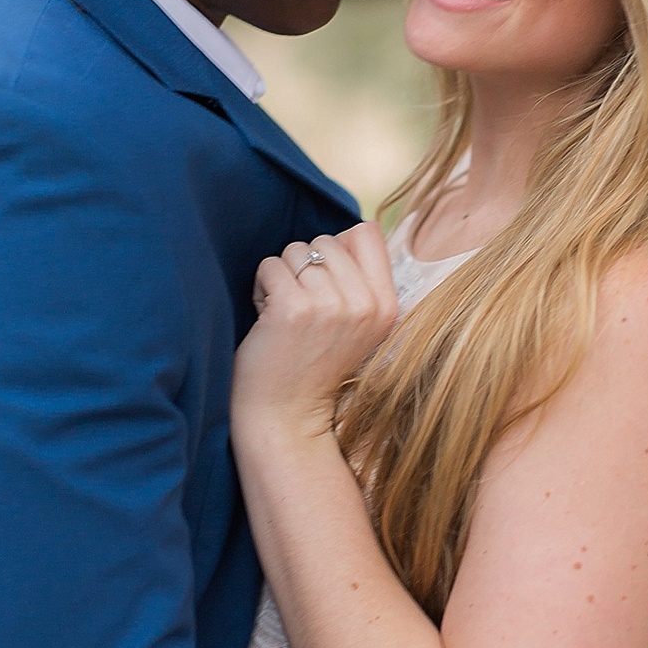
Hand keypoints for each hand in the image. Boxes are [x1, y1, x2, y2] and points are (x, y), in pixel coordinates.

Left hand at [234, 221, 399, 434]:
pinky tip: (267, 319)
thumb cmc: (312, 364)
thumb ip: (359, 280)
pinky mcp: (293, 309)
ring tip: (284, 316)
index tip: (324, 283)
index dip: (336, 249)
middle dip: (303, 268)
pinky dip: (261, 288)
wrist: (287, 416)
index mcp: (387, 305)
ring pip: (295, 252)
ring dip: (280, 279)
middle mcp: (364, 304)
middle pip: (324, 241)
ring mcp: (330, 305)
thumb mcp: (357, 324)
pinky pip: (270, 266)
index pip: (366, 233)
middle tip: (300, 308)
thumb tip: (345, 231)